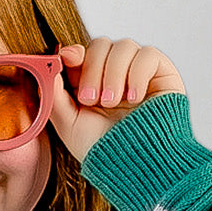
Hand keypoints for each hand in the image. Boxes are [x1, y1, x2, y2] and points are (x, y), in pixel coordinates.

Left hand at [49, 39, 185, 164]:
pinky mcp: (162, 73)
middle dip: (92, 69)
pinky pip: (148, 55)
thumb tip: (49, 66)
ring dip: (113, 74)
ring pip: (123, 46)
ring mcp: (139, 72)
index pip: (82, 52)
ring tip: (111, 103)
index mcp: (92, 83)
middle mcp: (115, 74)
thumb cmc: (104, 150)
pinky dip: (137, 74)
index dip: (73, 52)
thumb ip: (54, 95)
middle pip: (100, 44)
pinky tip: (134, 98)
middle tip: (91, 99)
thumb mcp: (68, 124)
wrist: (136, 166)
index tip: (66, 59)